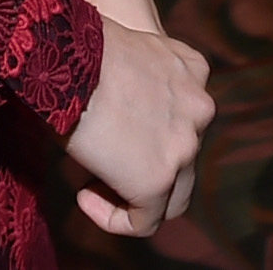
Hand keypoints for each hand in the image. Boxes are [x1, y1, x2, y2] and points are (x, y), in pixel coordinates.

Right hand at [63, 21, 213, 236]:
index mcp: (194, 72)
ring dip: (134, 197)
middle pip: (184, 160)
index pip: (184, 118)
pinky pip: (145, 221)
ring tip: (92, 187)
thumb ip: (140, 83)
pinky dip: (115, 218)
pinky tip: (84, 197)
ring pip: (172, 197)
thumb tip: (119, 110)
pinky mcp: (158, 180)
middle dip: (147, 170)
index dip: (148, 136)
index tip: (109, 134)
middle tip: (103, 167)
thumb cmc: (81, 50)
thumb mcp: (128, 55)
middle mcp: (200, 110)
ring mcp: (185, 147)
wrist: (71, 56)